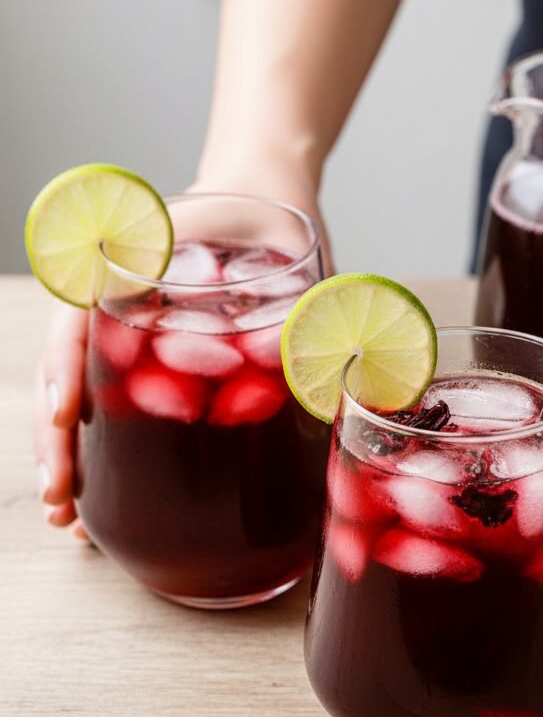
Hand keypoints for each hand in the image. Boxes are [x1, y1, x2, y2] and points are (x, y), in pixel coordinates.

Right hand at [32, 164, 330, 536]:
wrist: (265, 194)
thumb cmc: (266, 210)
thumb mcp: (280, 244)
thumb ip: (299, 303)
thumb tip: (310, 380)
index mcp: (131, 264)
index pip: (79, 316)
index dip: (66, 367)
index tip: (66, 414)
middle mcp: (117, 302)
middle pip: (69, 369)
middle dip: (58, 438)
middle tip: (61, 499)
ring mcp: (130, 333)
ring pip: (85, 395)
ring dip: (75, 456)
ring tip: (71, 522)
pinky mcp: (155, 361)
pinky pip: (122, 405)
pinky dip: (110, 452)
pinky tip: (105, 503)